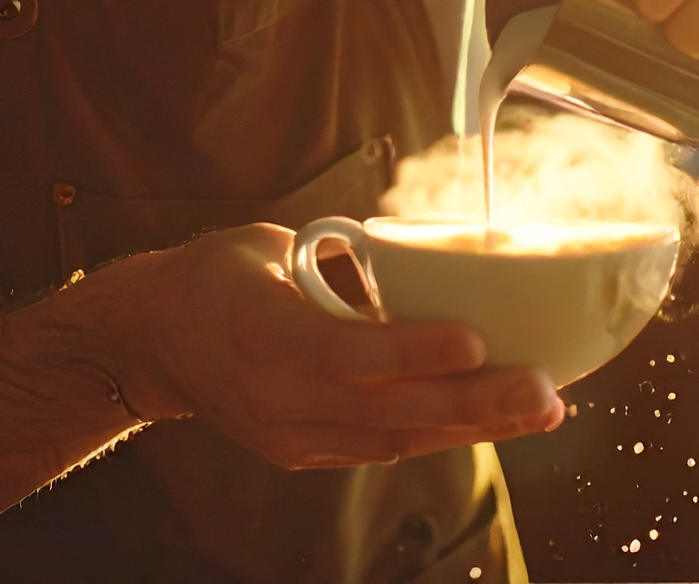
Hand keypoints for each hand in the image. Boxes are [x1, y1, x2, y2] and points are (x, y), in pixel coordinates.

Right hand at [111, 225, 562, 467]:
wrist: (153, 343)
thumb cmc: (215, 278)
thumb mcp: (266, 245)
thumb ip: (338, 255)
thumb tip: (418, 247)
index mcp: (259, 332)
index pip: (344, 352)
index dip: (412, 352)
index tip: (476, 342)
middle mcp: (275, 396)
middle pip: (386, 411)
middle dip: (474, 404)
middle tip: (544, 391)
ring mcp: (289, 434)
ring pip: (395, 438)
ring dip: (475, 425)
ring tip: (543, 408)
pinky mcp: (304, 453)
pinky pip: (383, 447)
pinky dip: (442, 432)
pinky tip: (496, 419)